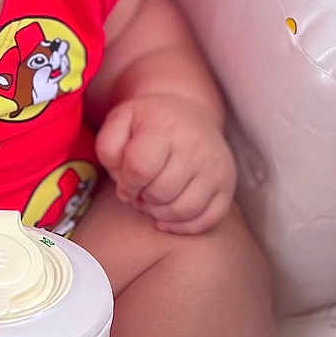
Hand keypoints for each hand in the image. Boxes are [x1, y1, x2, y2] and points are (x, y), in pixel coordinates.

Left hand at [95, 93, 235, 234]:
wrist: (189, 110)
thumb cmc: (149, 122)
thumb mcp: (120, 121)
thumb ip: (108, 148)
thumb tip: (123, 183)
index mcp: (165, 128)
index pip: (140, 168)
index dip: (126, 184)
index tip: (125, 183)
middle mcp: (196, 148)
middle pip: (161, 193)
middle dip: (142, 199)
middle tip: (138, 192)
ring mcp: (215, 168)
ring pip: (185, 210)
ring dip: (160, 213)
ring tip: (152, 201)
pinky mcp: (227, 185)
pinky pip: (209, 220)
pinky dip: (184, 226)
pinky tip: (168, 217)